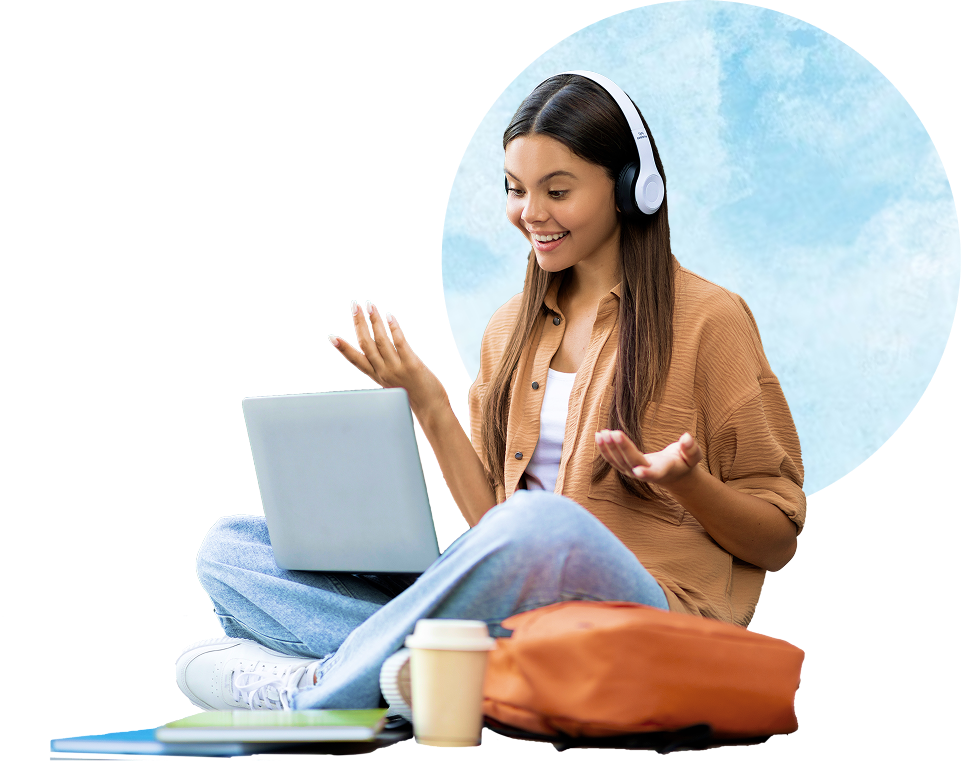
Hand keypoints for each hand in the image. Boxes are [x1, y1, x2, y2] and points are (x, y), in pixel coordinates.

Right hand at [328, 300, 446, 419]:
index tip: (331, 336)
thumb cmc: (416, 396)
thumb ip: (386, 369)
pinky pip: (399, 342)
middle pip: (365, 344)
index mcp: (378, 376)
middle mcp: (384, 371)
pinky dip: (393, 328)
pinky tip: (390, 316)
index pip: (356, 360)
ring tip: (370, 305)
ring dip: (374, 320)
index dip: (343, 348)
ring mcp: (396, 368)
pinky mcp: (411, 364)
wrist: (431, 411)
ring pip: (380, 340)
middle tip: (354, 305)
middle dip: (358, 323)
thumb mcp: (394, 383)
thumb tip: (382, 353)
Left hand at [594, 429, 701, 488]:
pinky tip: (599, 436)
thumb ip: (691, 448)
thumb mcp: (693, 456)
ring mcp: (633, 472)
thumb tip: (687, 437)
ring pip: (618, 462)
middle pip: (631, 462)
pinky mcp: (625, 468)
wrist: (673, 474)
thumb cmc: (684, 462)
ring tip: (602, 433)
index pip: (653, 474)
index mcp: (662, 472)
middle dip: (622, 449)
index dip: (646, 473)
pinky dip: (605, 449)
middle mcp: (645, 474)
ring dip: (609, 448)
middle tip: (613, 433)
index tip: (638, 472)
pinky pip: (613, 460)